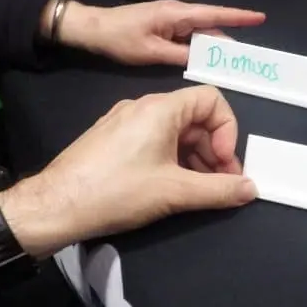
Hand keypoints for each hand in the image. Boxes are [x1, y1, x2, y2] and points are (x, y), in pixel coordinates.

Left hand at [0, 85, 257, 257]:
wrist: (54, 206)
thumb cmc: (117, 191)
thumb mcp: (176, 192)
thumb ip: (220, 190)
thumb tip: (252, 189)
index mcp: (160, 108)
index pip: (212, 100)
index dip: (227, 131)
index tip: (224, 163)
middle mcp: (143, 107)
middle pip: (195, 118)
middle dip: (214, 151)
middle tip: (221, 184)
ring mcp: (124, 122)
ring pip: (176, 132)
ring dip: (195, 159)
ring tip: (199, 191)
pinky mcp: (112, 139)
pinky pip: (154, 140)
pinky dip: (172, 160)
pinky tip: (171, 187)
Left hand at [54, 0, 265, 66]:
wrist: (92, 29)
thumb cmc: (120, 38)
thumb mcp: (151, 51)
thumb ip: (180, 55)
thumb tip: (205, 60)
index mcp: (177, 14)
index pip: (215, 15)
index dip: (239, 17)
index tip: (260, 17)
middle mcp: (178, 14)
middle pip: (211, 27)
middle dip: (228, 40)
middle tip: (244, 58)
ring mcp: (172, 20)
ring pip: (200, 34)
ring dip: (213, 47)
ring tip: (229, 63)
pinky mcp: (166, 28)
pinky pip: (189, 37)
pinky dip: (199, 48)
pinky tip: (205, 60)